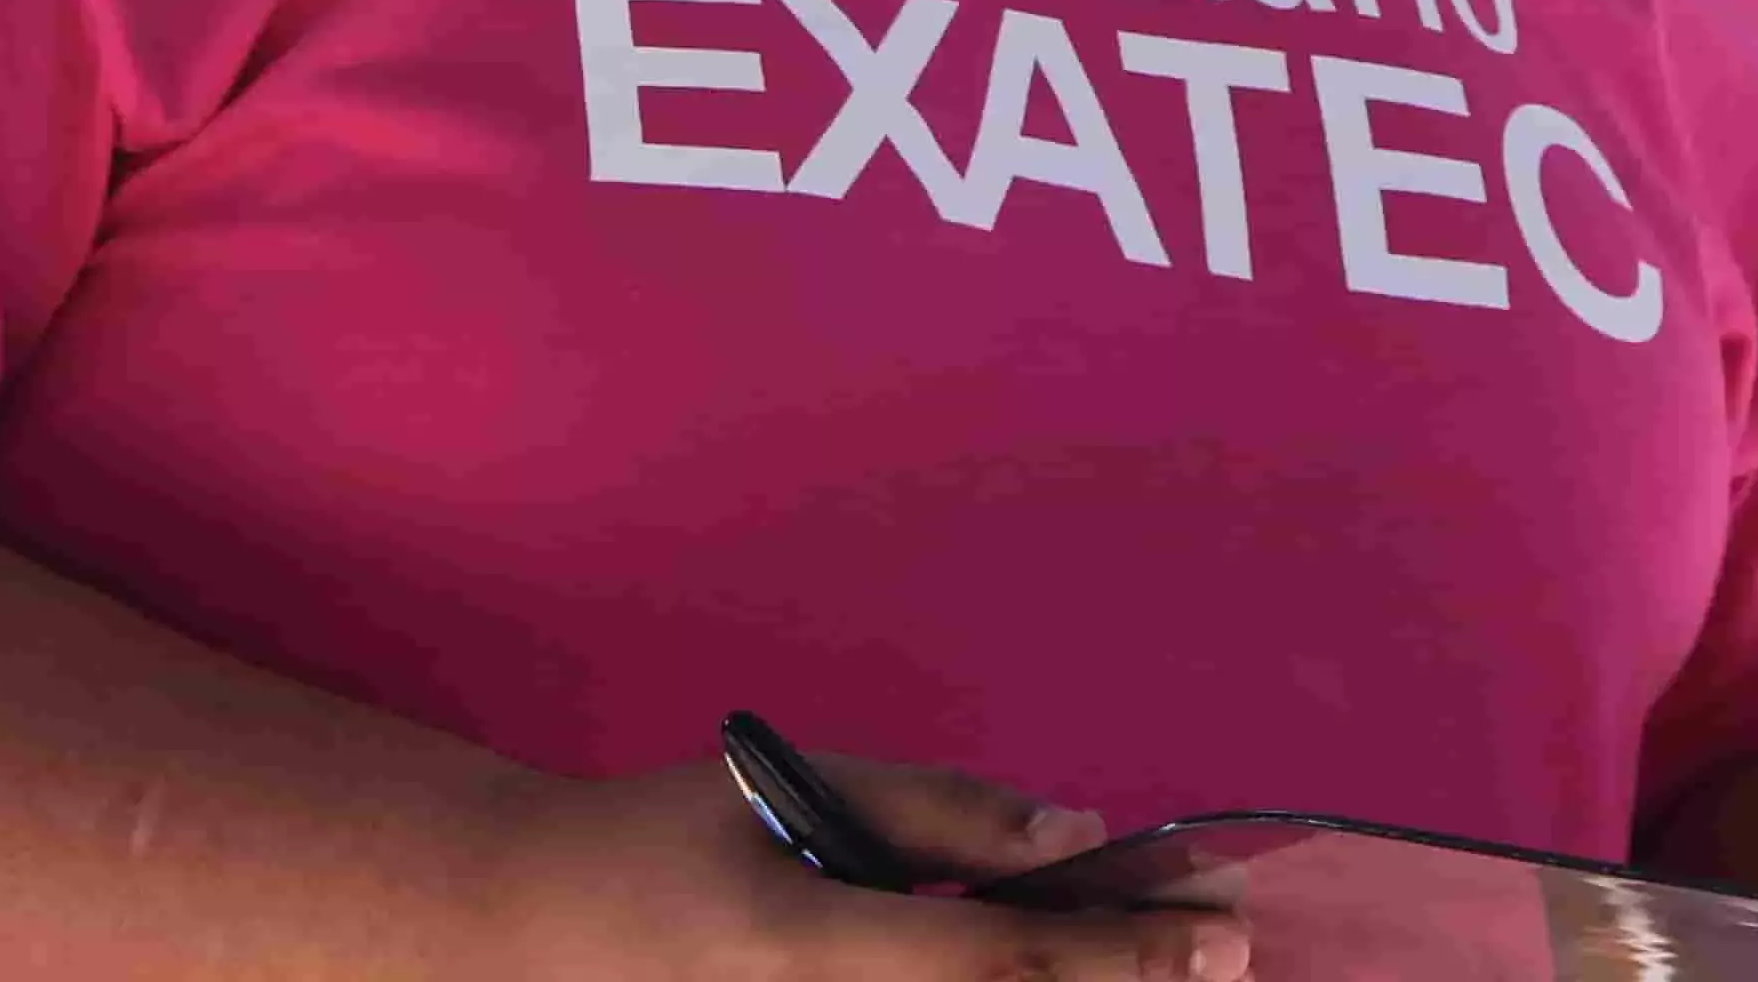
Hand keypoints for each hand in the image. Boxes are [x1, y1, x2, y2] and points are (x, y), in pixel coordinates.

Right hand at [491, 746, 1245, 980]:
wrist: (531, 935)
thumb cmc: (662, 842)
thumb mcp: (791, 793)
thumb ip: (932, 813)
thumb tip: (1070, 833)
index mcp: (816, 953)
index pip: (1003, 959)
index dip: (1122, 953)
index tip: (1217, 936)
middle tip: (1225, 951)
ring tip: (1160, 960)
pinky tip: (1057, 971)